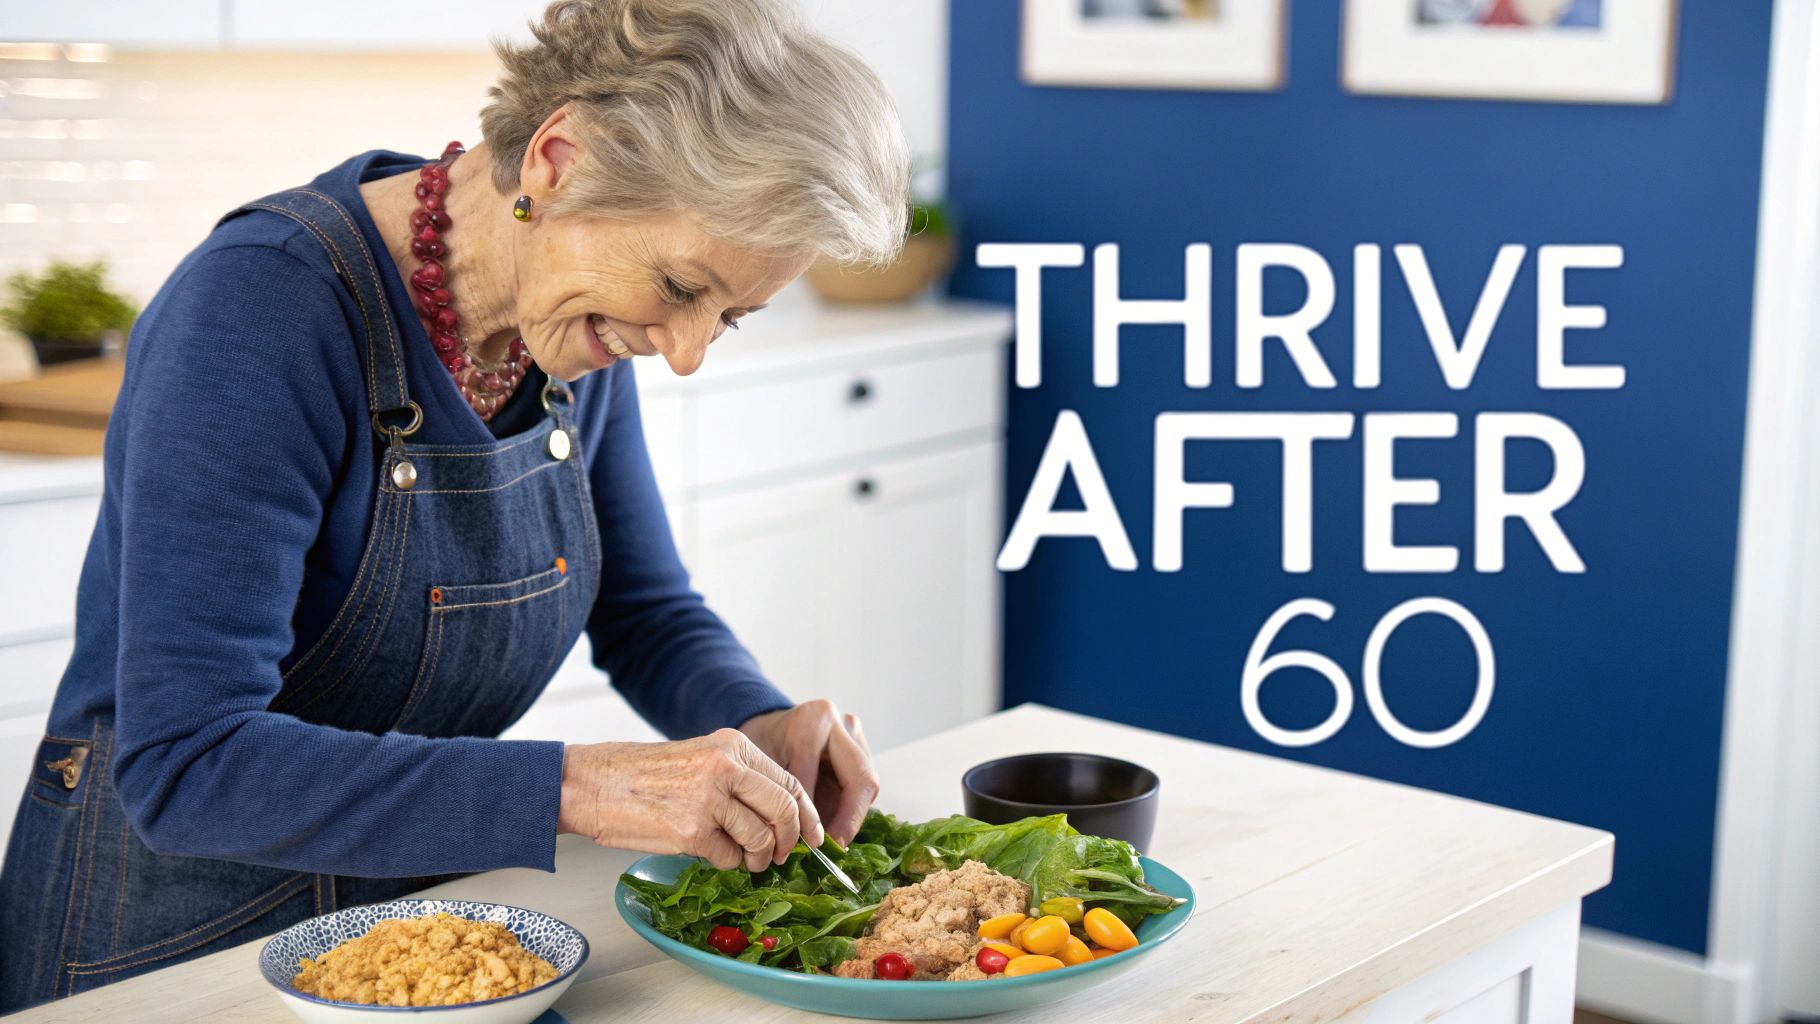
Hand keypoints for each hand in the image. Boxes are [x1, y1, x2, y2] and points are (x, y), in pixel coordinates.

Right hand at [557, 729, 821, 871]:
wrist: (592, 784)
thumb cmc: (642, 775)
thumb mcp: (700, 758)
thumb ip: (739, 778)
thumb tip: (782, 815)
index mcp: (732, 745)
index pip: (789, 781)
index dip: (807, 814)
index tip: (814, 835)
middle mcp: (726, 767)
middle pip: (785, 810)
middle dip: (791, 840)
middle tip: (783, 855)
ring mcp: (709, 800)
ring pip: (761, 839)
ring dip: (758, 858)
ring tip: (746, 859)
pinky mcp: (691, 832)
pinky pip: (729, 858)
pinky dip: (727, 863)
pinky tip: (711, 854)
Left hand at [739, 700, 879, 847]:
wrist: (770, 726)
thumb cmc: (762, 744)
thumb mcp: (761, 766)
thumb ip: (780, 796)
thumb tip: (796, 841)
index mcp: (814, 723)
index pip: (819, 778)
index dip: (814, 817)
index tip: (808, 845)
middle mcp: (843, 725)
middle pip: (861, 780)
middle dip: (849, 820)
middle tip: (834, 848)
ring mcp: (858, 736)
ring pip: (868, 785)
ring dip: (852, 816)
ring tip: (832, 841)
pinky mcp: (864, 750)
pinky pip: (865, 786)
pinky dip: (852, 809)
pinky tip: (834, 825)